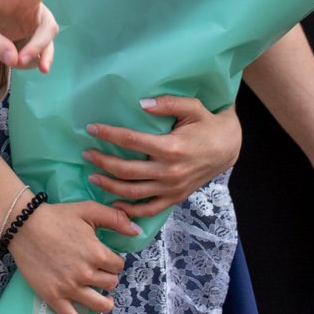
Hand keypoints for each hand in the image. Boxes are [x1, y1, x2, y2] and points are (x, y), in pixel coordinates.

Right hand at [4, 200, 137, 313]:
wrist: (23, 225)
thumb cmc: (56, 216)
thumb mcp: (87, 209)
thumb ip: (115, 218)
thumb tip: (137, 231)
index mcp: (96, 253)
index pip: (118, 266)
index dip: (113, 261)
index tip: (104, 258)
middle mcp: (86, 273)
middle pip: (110, 284)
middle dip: (107, 277)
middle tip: (98, 271)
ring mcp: (70, 288)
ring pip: (100, 304)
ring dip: (105, 301)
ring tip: (103, 298)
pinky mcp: (54, 297)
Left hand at [84, 97, 240, 217]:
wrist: (228, 148)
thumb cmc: (207, 125)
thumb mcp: (192, 107)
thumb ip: (167, 103)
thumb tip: (141, 103)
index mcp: (171, 147)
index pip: (131, 141)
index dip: (108, 134)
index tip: (91, 129)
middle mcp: (169, 171)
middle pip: (126, 170)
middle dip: (102, 161)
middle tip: (86, 154)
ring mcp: (172, 188)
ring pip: (133, 192)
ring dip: (109, 186)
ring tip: (92, 176)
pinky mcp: (175, 198)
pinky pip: (149, 209)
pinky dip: (130, 210)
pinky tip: (114, 204)